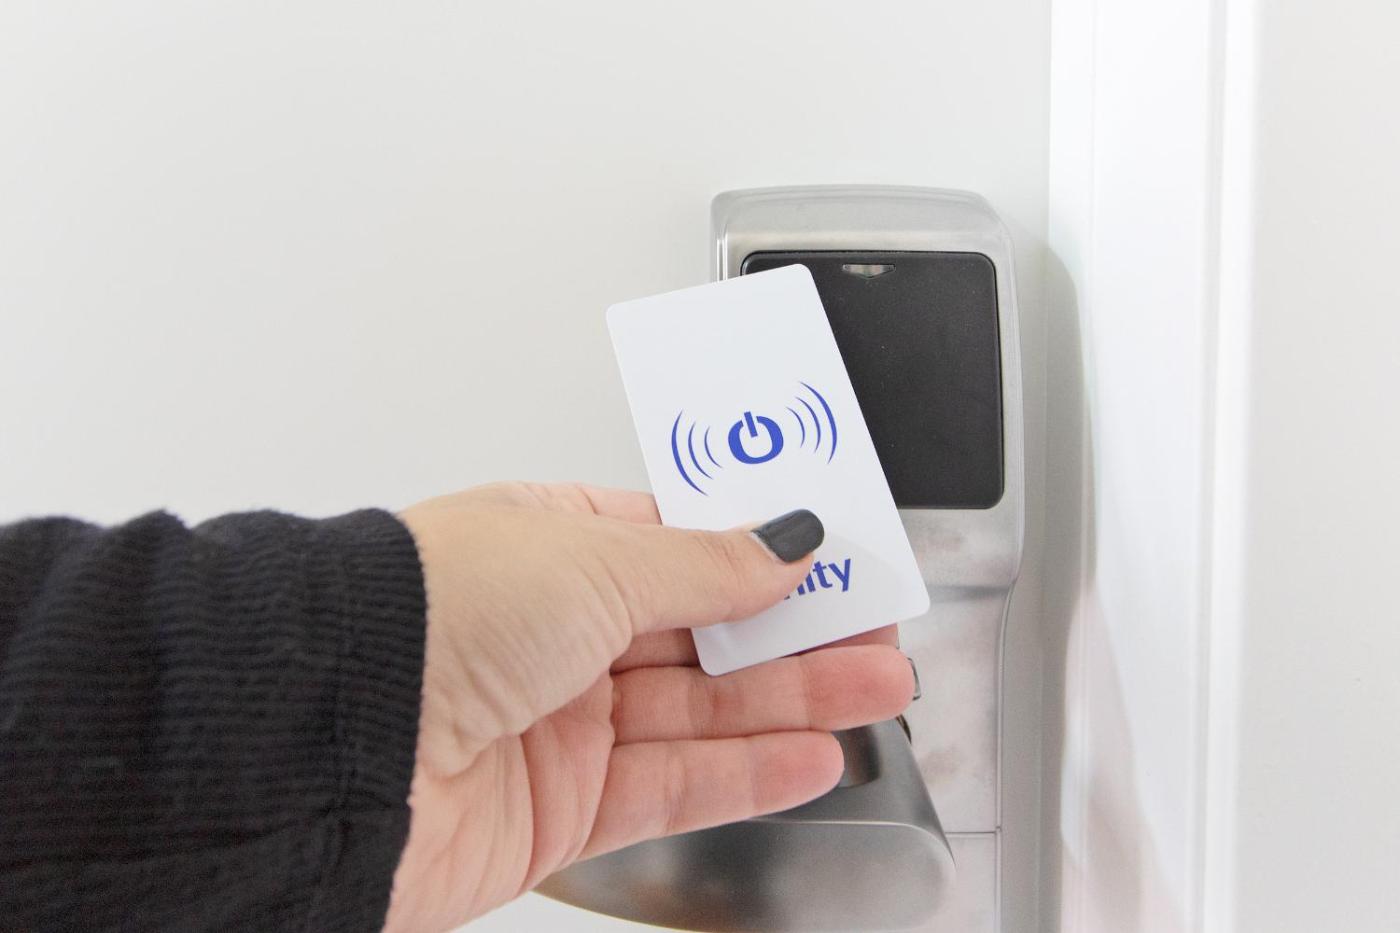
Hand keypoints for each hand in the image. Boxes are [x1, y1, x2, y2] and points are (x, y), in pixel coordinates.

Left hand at [386, 482, 913, 931]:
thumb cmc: (430, 615)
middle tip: (877, 631)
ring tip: (875, 692)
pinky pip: (673, 786)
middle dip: (793, 634)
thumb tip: (783, 543)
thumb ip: (703, 565)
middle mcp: (552, 633)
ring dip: (791, 703)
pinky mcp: (559, 809)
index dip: (758, 554)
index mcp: (548, 545)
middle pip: (699, 634)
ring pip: (699, 712)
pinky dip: (746, 774)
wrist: (331, 743)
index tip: (832, 558)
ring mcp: (558, 723)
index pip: (677, 545)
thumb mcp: (592, 560)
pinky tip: (810, 757)